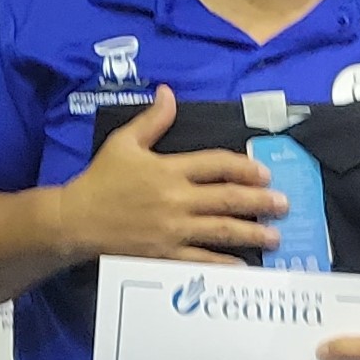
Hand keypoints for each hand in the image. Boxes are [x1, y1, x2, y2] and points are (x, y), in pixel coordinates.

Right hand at [54, 85, 286, 265]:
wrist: (75, 219)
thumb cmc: (101, 180)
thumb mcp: (124, 143)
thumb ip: (152, 121)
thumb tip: (169, 93)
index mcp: (168, 169)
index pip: (215, 164)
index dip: (244, 168)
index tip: (265, 174)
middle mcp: (176, 199)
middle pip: (227, 199)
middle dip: (260, 202)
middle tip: (284, 205)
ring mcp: (173, 229)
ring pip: (222, 230)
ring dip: (252, 233)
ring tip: (275, 237)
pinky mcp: (165, 254)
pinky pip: (201, 260)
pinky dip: (224, 264)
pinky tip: (245, 266)